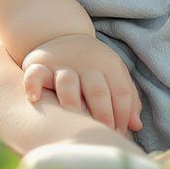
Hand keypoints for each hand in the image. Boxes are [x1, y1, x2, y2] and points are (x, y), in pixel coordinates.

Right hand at [21, 33, 143, 137]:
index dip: (122, 115)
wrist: (61, 33)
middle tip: (102, 135)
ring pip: (68, 82)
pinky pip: (35, 75)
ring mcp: (62, 64)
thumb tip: (136, 125)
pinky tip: (35, 99)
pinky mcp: (40, 65)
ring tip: (75, 120)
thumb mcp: (114, 72)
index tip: (119, 135)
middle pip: (97, 90)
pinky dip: (33, 86)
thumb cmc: (92, 64)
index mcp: (108, 65)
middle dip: (102, 116)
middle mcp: (86, 64)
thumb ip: (127, 97)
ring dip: (72, 103)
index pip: (120, 92)